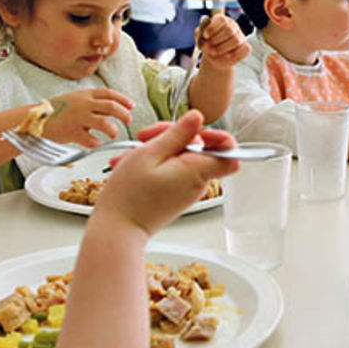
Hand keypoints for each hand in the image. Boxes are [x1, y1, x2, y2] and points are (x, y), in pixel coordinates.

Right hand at [41, 88, 134, 147]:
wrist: (34, 119)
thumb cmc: (55, 111)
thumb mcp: (75, 100)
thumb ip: (93, 104)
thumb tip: (113, 109)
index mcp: (84, 95)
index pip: (108, 94)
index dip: (122, 99)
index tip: (131, 106)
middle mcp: (83, 104)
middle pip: (111, 107)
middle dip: (124, 114)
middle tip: (128, 121)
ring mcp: (78, 118)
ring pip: (104, 123)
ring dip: (112, 130)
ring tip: (113, 134)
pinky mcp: (72, 132)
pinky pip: (90, 140)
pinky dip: (96, 143)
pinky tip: (96, 144)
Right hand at [94, 110, 239, 234]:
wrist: (118, 228)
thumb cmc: (129, 196)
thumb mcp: (149, 154)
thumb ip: (177, 135)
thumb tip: (197, 118)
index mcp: (196, 171)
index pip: (230, 152)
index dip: (217, 135)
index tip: (194, 129)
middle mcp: (196, 182)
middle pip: (197, 148)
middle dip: (172, 136)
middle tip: (146, 137)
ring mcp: (186, 189)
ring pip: (180, 157)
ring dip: (156, 150)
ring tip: (131, 154)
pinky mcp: (175, 194)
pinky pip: (171, 170)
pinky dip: (153, 163)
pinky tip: (131, 164)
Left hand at [197, 13, 249, 70]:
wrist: (213, 59)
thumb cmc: (207, 45)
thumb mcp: (200, 37)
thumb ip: (201, 28)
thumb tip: (206, 19)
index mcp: (222, 20)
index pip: (222, 19)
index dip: (212, 28)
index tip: (205, 36)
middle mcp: (233, 26)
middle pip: (229, 30)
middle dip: (216, 40)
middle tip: (208, 47)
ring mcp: (241, 36)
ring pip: (236, 40)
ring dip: (222, 49)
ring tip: (214, 52)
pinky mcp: (246, 47)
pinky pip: (245, 49)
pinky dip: (234, 55)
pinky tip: (226, 56)